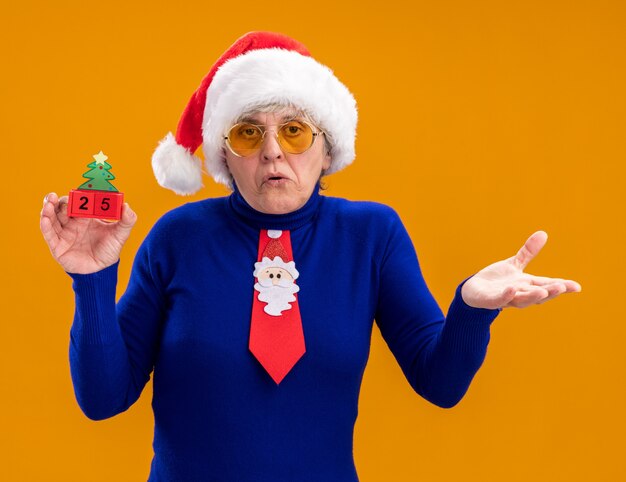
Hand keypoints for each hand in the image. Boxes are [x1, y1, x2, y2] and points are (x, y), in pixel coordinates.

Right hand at [40, 192, 136, 273]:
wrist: (101, 270)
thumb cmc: (110, 250)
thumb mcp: (120, 234)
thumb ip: (127, 220)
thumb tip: (126, 205)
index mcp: (86, 217)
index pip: (79, 202)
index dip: (77, 196)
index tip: (79, 191)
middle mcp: (73, 222)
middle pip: (62, 207)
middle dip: (59, 200)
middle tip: (59, 196)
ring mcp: (64, 233)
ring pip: (52, 217)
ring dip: (49, 208)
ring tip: (49, 201)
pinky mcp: (57, 245)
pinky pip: (49, 234)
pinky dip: (46, 224)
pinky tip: (45, 217)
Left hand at [461, 231, 580, 309]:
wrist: (473, 291)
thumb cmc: (497, 280)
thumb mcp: (514, 264)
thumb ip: (528, 252)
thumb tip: (543, 233)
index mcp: (527, 285)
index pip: (547, 285)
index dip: (562, 286)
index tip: (576, 287)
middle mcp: (520, 293)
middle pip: (538, 294)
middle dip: (550, 291)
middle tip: (562, 287)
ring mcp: (505, 298)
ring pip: (522, 300)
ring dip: (532, 296)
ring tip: (543, 291)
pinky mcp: (490, 300)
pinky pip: (499, 299)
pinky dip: (506, 295)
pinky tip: (512, 288)